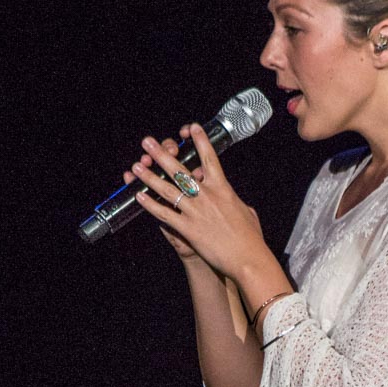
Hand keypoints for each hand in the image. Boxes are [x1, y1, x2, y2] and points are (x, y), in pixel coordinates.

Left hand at [130, 123, 265, 278]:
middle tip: (148, 142)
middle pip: (180, 169)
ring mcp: (195, 211)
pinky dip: (150, 205)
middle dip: (161, 154)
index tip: (191, 128)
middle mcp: (207, 196)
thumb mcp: (248, 213)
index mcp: (223, 189)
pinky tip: (139, 197)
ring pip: (167, 189)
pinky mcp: (188, 229)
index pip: (209, 158)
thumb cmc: (251, 238)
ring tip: (136, 166)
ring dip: (149, 177)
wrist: (248, 259)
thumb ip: (237, 203)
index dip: (200, 141)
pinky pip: (165, 213)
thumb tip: (237, 202)